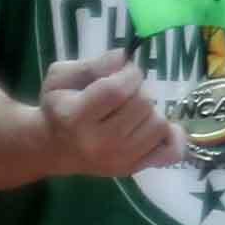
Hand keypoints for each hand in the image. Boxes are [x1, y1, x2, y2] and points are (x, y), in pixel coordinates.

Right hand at [31, 51, 182, 181]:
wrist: (52, 148)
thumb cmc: (58, 108)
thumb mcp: (62, 78)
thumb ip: (93, 65)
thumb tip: (125, 56)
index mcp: (75, 116)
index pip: (117, 90)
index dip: (130, 74)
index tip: (127, 72)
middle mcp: (98, 142)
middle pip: (143, 105)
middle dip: (139, 91)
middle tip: (126, 93)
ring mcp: (119, 159)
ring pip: (160, 124)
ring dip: (151, 112)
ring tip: (132, 112)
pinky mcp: (133, 169)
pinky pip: (172, 151)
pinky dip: (172, 136)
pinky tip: (154, 128)